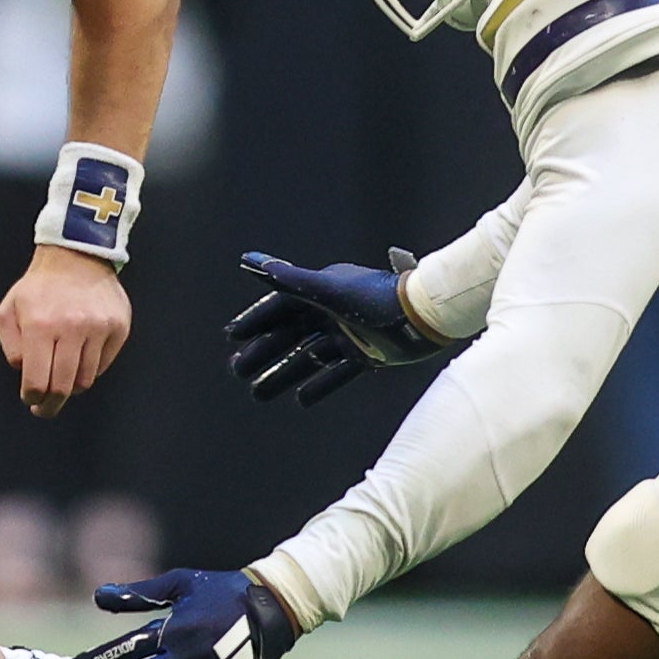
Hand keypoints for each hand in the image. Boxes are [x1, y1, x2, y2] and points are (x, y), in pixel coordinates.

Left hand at [0, 245, 128, 418]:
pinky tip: (79, 357)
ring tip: (61, 378)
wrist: (76, 255)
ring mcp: (98, 328)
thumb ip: (9, 345)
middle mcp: (71, 327)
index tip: (31, 401)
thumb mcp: (8, 310)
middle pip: (63, 387)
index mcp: (40, 325)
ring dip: (71, 385)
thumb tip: (23, 372)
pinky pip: (103, 365)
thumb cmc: (39, 287)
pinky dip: (90, 369)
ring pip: (85, 380)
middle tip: (45, 408)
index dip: (33, 398)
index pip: (37, 381)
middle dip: (51, 404)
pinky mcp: (118, 327)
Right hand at [225, 250, 443, 406]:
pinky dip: (319, 384)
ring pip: (308, 357)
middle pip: (290, 334)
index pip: (279, 306)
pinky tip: (300, 399)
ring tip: (258, 393)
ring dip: (283, 373)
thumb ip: (288, 278)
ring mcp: (350, 334)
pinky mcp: (369, 354)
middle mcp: (333, 312)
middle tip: (238, 370)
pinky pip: (338, 372)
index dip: (256, 321)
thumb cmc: (376, 299)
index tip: (232, 337)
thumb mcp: (327, 290)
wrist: (425, 318)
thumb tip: (247, 259)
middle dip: (263, 352)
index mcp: (321, 291)